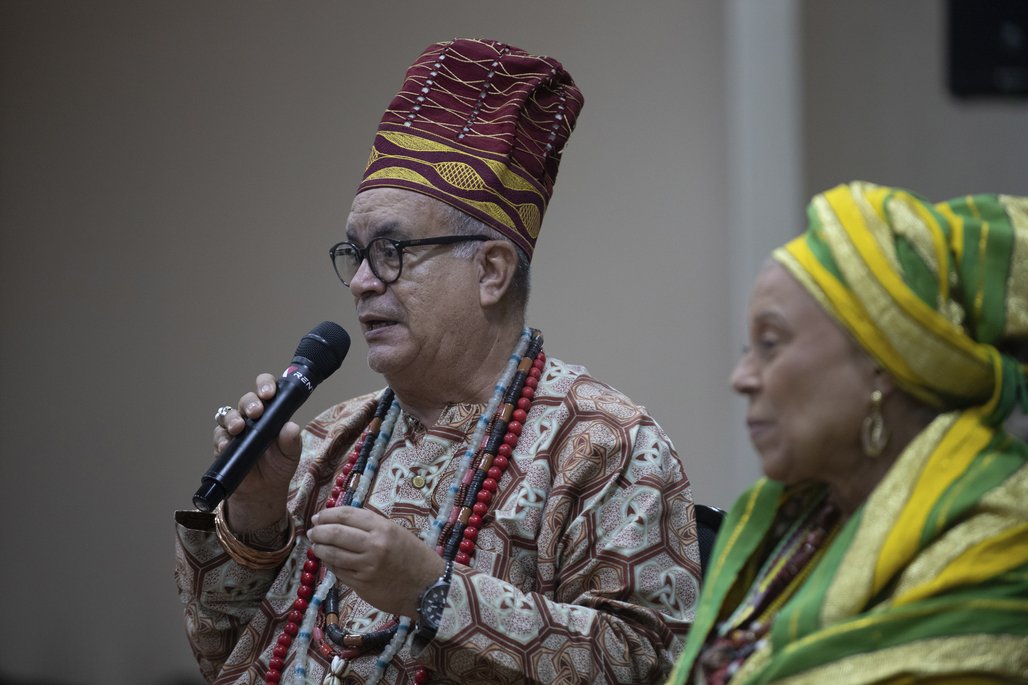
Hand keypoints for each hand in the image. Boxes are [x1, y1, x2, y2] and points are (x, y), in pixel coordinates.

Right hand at [213, 373, 301, 532]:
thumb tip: (291, 427)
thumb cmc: (279, 466)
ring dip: (232, 418)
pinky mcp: (224, 444)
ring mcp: (236, 430)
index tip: (269, 393)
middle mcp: (252, 418)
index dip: (265, 385)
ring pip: (228, 415)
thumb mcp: (290, 454)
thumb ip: (292, 441)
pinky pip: (218, 436)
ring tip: (239, 427)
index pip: (267, 390)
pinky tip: (226, 445)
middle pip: (246, 400)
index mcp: (271, 413)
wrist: (263, 490)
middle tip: (256, 411)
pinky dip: (221, 439)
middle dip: (250, 402)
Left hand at [307, 507, 444, 616]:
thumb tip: (340, 521)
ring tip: (315, 545)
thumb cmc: (414, 557)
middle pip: (335, 533)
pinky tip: (328, 561)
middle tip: (312, 531)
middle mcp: (374, 546)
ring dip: (319, 548)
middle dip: (318, 531)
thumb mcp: (397, 532)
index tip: (318, 516)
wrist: (429, 587)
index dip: (328, 514)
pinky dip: (330, 565)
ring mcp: (366, 567)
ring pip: (332, 554)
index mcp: (383, 528)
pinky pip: (339, 572)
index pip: (346, 515)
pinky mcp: (361, 585)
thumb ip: (371, 526)